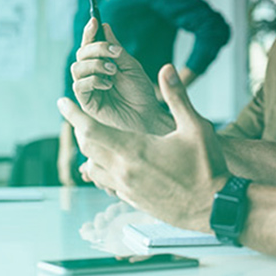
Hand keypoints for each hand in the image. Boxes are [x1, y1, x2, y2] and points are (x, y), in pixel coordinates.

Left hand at [58, 64, 228, 231]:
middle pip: (87, 147)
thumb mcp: (196, 127)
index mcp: (134, 150)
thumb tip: (167, 68)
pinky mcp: (133, 200)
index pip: (91, 129)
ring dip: (89, 150)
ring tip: (92, 136)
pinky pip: (107, 181)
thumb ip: (178, 97)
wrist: (214, 206)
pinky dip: (102, 168)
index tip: (61, 102)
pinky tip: (112, 161)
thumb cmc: (208, 166)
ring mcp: (126, 188)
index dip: (73, 114)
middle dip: (79, 128)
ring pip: (94, 166)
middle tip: (76, 115)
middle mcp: (124, 171)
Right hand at [71, 19, 172, 134]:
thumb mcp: (130, 65)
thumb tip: (104, 27)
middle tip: (115, 53)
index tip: (94, 21)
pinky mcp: (87, 102)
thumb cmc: (140, 90)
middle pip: (81, 54)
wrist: (147, 114)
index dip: (89, 31)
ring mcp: (88, 88)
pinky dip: (93, 80)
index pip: (90, 44)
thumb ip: (116, 49)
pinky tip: (108, 84)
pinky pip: (79, 86)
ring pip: (76, 68)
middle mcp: (92, 73)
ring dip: (95, 65)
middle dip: (96, 49)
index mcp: (101, 62)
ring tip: (113, 71)